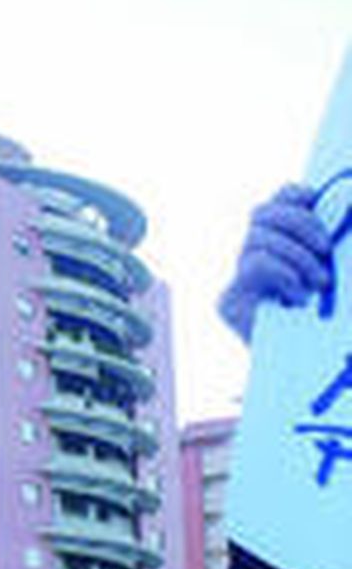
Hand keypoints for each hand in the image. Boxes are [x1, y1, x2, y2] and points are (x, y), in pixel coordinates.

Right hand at [218, 184, 332, 342]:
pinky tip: (298, 293)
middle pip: (262, 212)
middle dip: (299, 223)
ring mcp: (239, 281)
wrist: (312, 373)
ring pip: (257, 238)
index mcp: (282, 245)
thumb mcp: (339, 276)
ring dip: (295, 254)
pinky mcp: (229, 302)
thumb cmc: (333, 326)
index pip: (277, 201)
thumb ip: (328, 248)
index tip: (316, 202)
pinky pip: (254, 264)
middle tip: (325, 249)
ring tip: (319, 282)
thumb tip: (339, 204)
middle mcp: (254, 258)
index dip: (294, 195)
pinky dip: (282, 271)